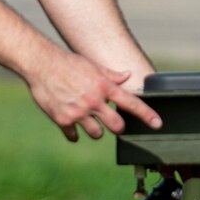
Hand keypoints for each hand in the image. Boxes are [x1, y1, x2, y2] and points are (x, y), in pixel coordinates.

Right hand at [27, 49, 162, 141]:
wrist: (42, 65)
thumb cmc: (69, 63)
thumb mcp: (94, 66)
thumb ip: (111, 75)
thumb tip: (127, 75)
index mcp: (104, 87)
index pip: (132, 103)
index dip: (147, 115)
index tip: (158, 124)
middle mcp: (94, 102)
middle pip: (116, 126)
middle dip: (118, 128)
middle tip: (114, 125)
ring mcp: (78, 113)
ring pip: (96, 134)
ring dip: (96, 131)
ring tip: (90, 121)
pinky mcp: (62, 120)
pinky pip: (73, 136)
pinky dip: (74, 133)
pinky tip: (72, 126)